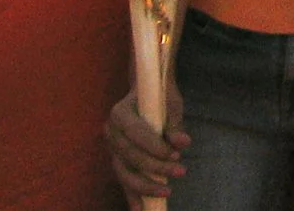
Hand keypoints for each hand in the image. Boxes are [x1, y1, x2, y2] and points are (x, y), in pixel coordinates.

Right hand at [105, 85, 186, 202]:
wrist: (145, 94)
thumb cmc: (160, 97)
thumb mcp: (170, 103)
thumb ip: (175, 123)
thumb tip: (183, 143)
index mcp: (119, 112)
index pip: (135, 133)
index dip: (154, 147)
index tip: (175, 154)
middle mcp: (110, 132)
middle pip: (130, 156)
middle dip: (155, 167)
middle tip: (181, 171)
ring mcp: (110, 148)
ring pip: (124, 172)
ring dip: (146, 185)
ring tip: (167, 191)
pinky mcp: (116, 161)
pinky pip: (123, 180)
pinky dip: (132, 195)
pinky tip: (140, 209)